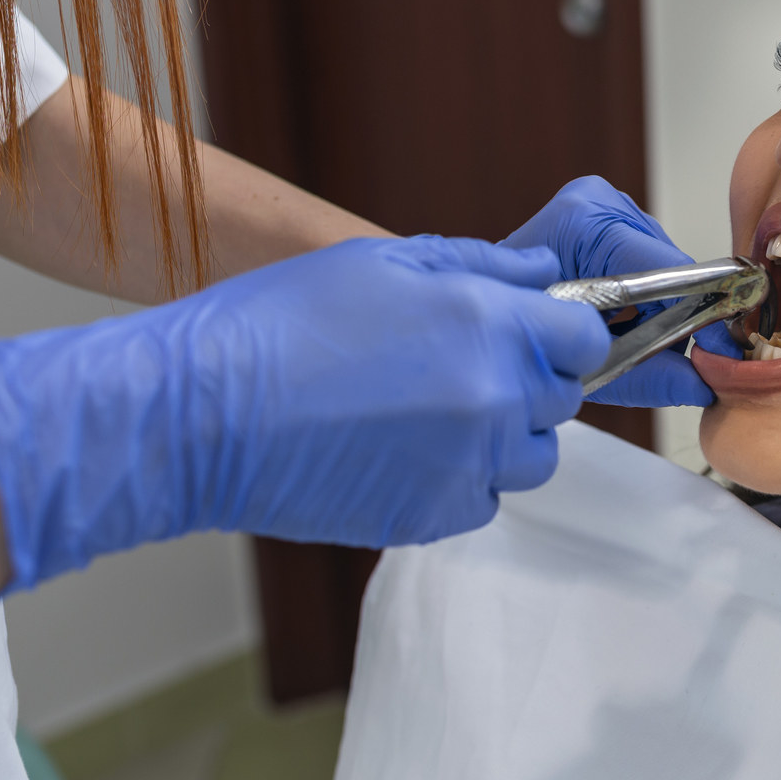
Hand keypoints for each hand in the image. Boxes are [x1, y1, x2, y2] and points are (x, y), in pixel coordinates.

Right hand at [0, 237, 608, 590]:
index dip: (559, 333)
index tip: (530, 333)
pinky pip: (483, 500)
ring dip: (504, 437)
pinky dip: (460, 481)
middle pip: (563, 399)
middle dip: (528, 381)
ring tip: (432, 413)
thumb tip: (543, 275)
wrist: (197, 414)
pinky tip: (402, 451)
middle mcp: (492, 397)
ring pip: (533, 459)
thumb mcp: (379, 263)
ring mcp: (468, 464)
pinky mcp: (433, 517)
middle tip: (459, 367)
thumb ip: (481, 265)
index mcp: (486, 322)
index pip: (583, 337)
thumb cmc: (275, 324)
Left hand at [503, 176, 740, 407]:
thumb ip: (644, 375)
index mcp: (583, 220)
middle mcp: (598, 201)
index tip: (724, 345)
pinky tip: (626, 317)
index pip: (667, 269)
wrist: (484, 311)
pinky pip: (652, 262)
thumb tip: (702, 384)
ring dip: (664, 308)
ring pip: (667, 268)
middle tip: (676, 359)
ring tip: (632, 337)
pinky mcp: (610, 216)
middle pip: (672, 268)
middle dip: (680, 316)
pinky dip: (650, 297)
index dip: (701, 311)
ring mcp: (604, 203)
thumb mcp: (581, 364)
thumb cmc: (516, 330)